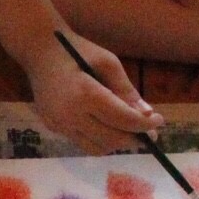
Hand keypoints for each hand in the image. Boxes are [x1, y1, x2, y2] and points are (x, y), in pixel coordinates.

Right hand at [29, 33, 162, 154]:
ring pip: (97, 148)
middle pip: (112, 139)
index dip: (145, 124)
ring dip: (117, 143)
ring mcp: (59, 124)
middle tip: (149, 132)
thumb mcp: (107, 62)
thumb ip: (126, 90)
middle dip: (135, 138)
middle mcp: (70, 115)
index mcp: (85, 95)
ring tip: (129, 132)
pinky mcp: (52, 127)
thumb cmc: (76, 50)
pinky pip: (83, 143)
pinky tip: (107, 127)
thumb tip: (147, 114)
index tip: (159, 121)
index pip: (122, 120)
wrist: (39, 51)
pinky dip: (100, 140)